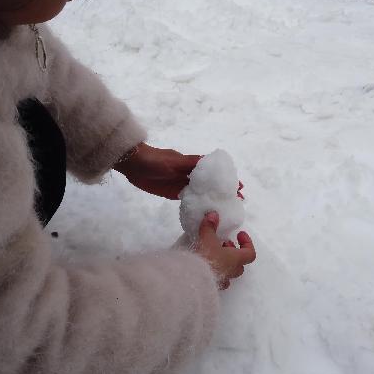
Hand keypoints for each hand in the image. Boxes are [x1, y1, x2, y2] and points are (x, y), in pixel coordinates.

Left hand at [116, 143, 243, 200]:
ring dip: (212, 199)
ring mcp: (182, 184)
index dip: (226, 179)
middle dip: (223, 191)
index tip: (240, 187)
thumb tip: (212, 162)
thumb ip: (192, 163)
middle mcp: (190, 175)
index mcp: (193, 164)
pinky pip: (188, 200)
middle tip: (237, 202)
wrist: (134, 165)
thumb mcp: (175, 161)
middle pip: (211, 184)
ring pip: (202, 193)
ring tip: (225, 209)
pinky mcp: (173, 193)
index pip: (214, 172)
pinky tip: (205, 213)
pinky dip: (197, 205)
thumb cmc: (155, 160)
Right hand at [194, 211, 254, 289]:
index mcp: (235, 259)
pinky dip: (215, 273)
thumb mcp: (206, 239)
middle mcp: (231, 271)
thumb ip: (210, 227)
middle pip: (240, 264)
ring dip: (225, 263)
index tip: (239, 234)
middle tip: (224, 243)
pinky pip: (218, 280)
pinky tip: (206, 268)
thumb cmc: (204, 258)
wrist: (191, 279)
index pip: (250, 253)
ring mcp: (222, 280)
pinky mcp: (211, 286)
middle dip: (234, 253)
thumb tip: (213, 214)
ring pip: (229, 273)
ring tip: (214, 254)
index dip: (247, 243)